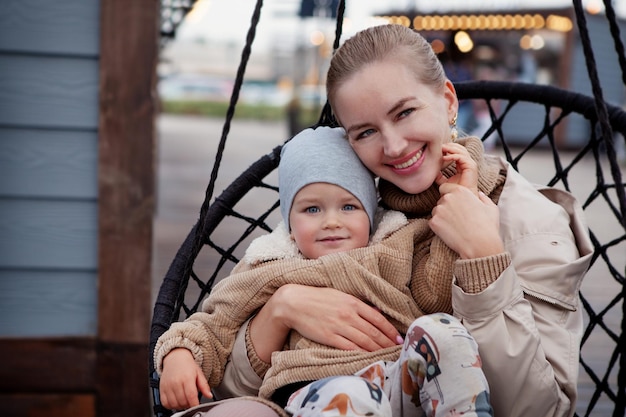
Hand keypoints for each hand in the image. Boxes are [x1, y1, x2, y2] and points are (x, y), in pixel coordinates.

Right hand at [160, 348, 211, 409]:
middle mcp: (176, 382)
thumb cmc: (187, 365)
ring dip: (181, 406)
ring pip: (174, 404)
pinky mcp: (162, 389)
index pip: (191, 396)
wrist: (175, 357)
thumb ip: (204, 386)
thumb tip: (209, 395)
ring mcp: (167, 386)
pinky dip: (171, 405)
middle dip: (189, 405)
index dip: (195, 404)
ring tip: (185, 400)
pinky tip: (176, 401)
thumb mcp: (199, 373)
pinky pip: (165, 403)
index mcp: (187, 378)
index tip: (197, 405)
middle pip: (183, 402)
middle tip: (191, 400)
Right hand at [250, 284, 401, 361]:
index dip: (390, 331)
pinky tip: (368, 358)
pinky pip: (349, 348)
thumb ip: (358, 305)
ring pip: (364, 342)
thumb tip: (376, 313)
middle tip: (398, 351)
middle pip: (374, 333)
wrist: (293, 302)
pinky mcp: (329, 337)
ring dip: (378, 350)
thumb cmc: (317, 298)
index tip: (398, 339)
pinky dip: (361, 354)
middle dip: (388, 343)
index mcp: (352, 302)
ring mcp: (339, 326)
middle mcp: (348, 314)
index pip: (378, 319)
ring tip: (387, 356)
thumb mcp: (339, 295)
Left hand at [429, 186, 502, 258]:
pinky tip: (450, 232)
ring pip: (436, 211)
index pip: (445, 187)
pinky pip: (433, 222)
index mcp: (460, 191)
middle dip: (446, 207)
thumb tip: (479, 194)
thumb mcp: (491, 208)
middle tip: (457, 218)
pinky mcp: (433, 222)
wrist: (479, 245)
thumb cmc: (487, 227)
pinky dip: (439, 227)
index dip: (448, 194)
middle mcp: (448, 198)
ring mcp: (439, 210)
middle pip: (441, 200)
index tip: (453, 203)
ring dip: (442, 216)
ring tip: (455, 226)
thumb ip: (483, 198)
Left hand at [436, 143, 478, 195]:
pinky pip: (462, 157)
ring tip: (441, 149)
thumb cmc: (454, 192)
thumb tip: (433, 171)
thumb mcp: (444, 182)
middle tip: (439, 146)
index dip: (448, 148)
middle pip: (460, 149)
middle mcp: (468, 163)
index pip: (457, 151)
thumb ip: (439, 176)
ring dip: (451, 148)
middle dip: (449, 146)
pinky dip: (453, 156)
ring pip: (462, 151)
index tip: (438, 148)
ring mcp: (470, 165)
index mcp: (463, 165)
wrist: (460, 199)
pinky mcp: (471, 167)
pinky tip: (444, 158)